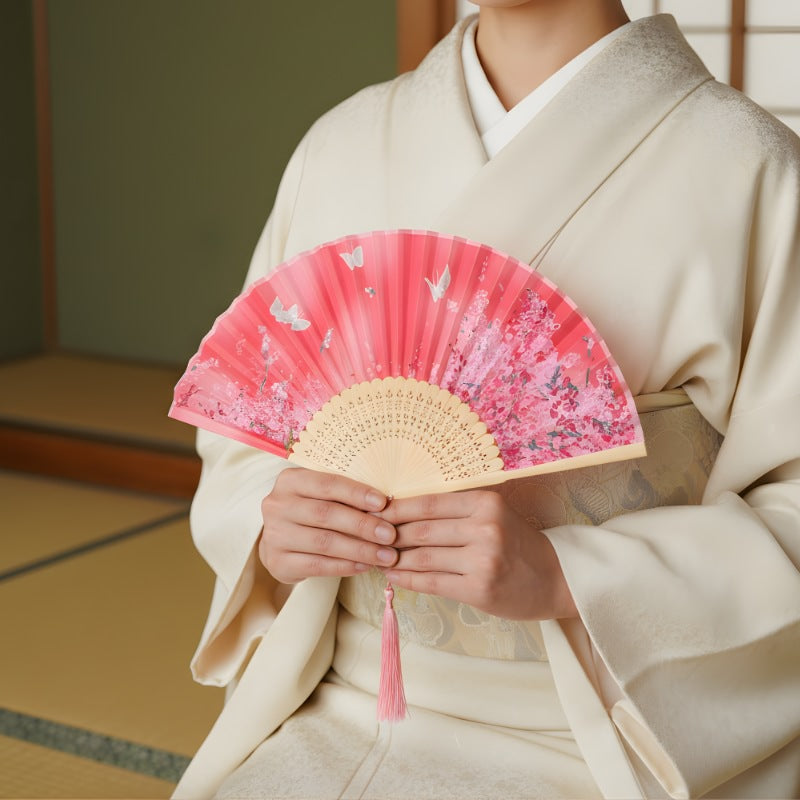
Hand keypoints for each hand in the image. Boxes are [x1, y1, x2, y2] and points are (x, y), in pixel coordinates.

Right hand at [259, 468, 397, 583]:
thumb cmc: (311, 510)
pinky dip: (345, 566)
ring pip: (324, 542)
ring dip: (360, 550)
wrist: (281, 539)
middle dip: (363, 525)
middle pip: (326, 514)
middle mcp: (277, 506)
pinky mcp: (278, 562)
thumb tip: (385, 504)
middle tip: (390, 535)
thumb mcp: (322, 494)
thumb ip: (346, 495)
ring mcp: (274, 535)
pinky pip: (317, 565)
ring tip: (386, 555)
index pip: (327, 484)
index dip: (357, 493)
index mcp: (290, 480)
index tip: (383, 503)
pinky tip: (365, 566)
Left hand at [379, 490, 577, 619]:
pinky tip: (393, 575)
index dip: (396, 509)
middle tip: (368, 537)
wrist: (555, 578)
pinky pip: (431, 582)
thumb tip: (400, 513)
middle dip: (389, 535)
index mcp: (485, 502)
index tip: (374, 512)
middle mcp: (485, 527)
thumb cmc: (516, 543)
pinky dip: (407, 578)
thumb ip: (454, 512)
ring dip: (394, 558)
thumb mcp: (491, 515)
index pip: (428, 502)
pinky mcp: (480, 589)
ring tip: (376, 557)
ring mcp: (483, 559)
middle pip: (421, 530)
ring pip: (422, 556)